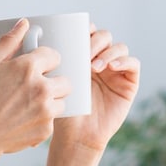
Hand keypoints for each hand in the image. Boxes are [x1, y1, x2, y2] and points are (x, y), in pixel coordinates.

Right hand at [0, 19, 70, 165]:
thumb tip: (24, 23)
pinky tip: (23, 120)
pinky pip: (52, 121)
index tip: (37, 66)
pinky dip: (42, 120)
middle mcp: (41, 88)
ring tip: (29, 105)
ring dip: (51, 101)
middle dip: (53, 81)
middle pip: (65, 79)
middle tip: (35, 87)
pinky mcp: (46, 131)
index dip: (45, 60)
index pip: (54, 55)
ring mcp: (46, 111)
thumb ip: (9, 42)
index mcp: (27, 67)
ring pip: (62, 101)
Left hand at [53, 23, 140, 151]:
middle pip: (105, 36)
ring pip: (120, 47)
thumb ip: (51, 61)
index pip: (89, 32)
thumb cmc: (63, 110)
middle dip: (95, 41)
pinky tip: (111, 68)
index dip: (85, 29)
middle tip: (84, 55)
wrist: (77, 135)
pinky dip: (124, 61)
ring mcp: (117, 71)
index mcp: (84, 56)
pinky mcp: (129, 83)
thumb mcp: (55, 82)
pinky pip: (134, 64)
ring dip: (108, 52)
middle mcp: (102, 60)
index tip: (75, 35)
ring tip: (94, 67)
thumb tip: (32, 34)